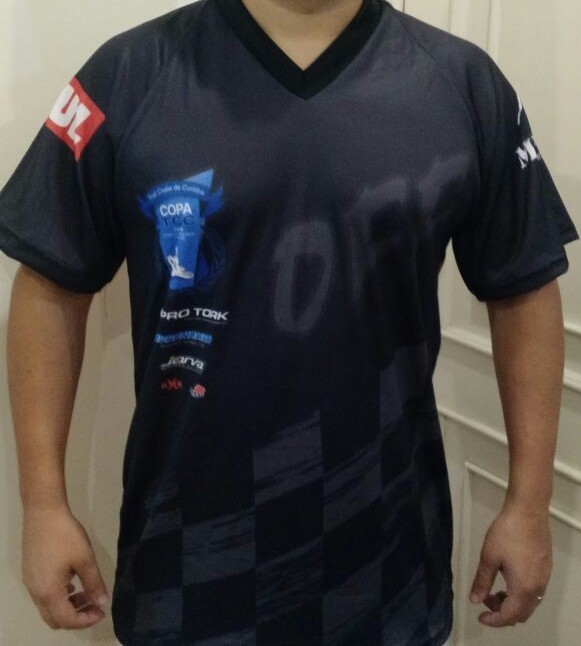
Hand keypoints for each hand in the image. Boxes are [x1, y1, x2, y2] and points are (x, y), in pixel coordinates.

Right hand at [21, 506, 108, 629]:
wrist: (43, 513)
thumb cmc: (66, 536)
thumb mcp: (85, 559)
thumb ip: (94, 583)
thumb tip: (102, 602)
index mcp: (48, 592)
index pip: (67, 620)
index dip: (86, 620)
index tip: (102, 611)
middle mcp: (35, 592)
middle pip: (55, 618)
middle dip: (76, 617)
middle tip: (95, 605)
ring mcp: (30, 583)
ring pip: (48, 607)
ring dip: (67, 606)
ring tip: (87, 593)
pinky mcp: (30, 573)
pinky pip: (43, 595)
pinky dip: (59, 596)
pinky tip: (73, 583)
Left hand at [469, 501, 551, 626]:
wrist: (528, 512)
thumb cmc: (507, 533)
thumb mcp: (489, 557)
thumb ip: (482, 582)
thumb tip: (475, 600)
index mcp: (523, 588)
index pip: (509, 616)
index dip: (494, 620)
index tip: (480, 616)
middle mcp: (538, 588)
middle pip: (522, 613)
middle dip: (503, 612)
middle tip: (486, 599)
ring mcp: (544, 578)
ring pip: (530, 603)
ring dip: (512, 603)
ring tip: (495, 589)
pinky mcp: (546, 568)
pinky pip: (535, 591)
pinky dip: (521, 594)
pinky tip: (508, 578)